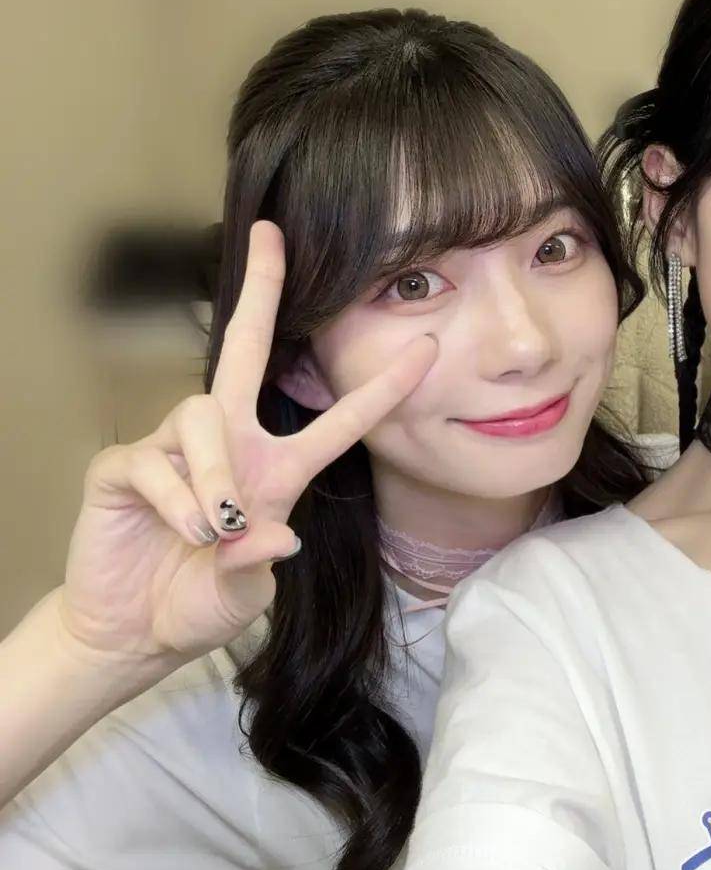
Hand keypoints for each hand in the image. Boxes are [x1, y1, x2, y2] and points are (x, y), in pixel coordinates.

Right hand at [58, 221, 435, 667]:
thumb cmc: (196, 604)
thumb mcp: (243, 595)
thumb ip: (258, 563)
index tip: (429, 344)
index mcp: (276, 471)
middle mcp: (228, 445)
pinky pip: (153, 461)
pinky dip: (173, 499)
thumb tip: (276, 532)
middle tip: (271, 235)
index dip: (384, 388)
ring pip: (201, 414)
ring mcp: (172, 450)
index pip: (337, 421)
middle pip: (245, 350)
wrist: (131, 634)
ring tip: (214, 527)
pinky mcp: (123, 467)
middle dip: (260, 289)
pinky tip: (180, 531)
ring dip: (215, 472)